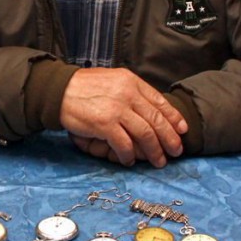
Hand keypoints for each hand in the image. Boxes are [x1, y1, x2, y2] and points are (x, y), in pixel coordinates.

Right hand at [59, 68, 186, 166]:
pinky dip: (129, 155)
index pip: (159, 101)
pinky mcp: (104, 124)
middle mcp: (127, 93)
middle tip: (176, 151)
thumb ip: (131, 91)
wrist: (59, 90)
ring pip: (145, 134)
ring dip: (154, 151)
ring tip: (158, 161)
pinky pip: (124, 144)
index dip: (174, 117)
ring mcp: (116, 109)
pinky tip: (130, 161)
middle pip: (156, 120)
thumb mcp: (112, 80)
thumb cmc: (84, 87)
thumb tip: (149, 108)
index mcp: (131, 81)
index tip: (182, 130)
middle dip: (169, 138)